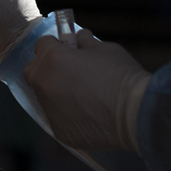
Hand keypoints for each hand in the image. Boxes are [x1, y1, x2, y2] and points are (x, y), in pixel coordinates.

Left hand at [23, 27, 151, 150]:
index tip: (68, 50)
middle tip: (69, 72)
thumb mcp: (104, 48)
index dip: (56, 45)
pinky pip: (58, 118)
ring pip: (45, 97)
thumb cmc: (121, 75)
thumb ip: (86, 43)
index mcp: (52, 58)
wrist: (135, 114)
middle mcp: (44, 83)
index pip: (42, 45)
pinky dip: (68, 115)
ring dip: (57, 93)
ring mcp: (50, 110)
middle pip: (34, 71)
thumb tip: (79, 39)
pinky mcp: (59, 131)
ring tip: (84, 97)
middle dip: (46, 68)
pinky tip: (89, 115)